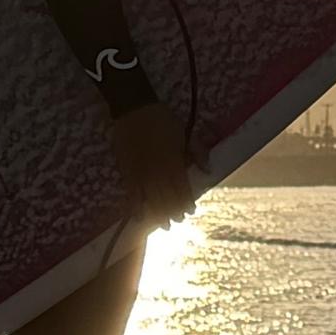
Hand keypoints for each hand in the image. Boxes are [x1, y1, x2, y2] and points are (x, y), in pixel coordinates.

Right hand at [107, 96, 197, 224]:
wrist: (134, 109)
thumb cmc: (163, 120)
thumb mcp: (184, 132)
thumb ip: (197, 151)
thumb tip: (209, 171)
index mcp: (173, 159)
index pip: (182, 187)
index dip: (186, 201)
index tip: (191, 212)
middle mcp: (157, 169)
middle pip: (167, 197)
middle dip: (173, 212)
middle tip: (178, 222)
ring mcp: (140, 171)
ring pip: (150, 198)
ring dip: (158, 213)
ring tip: (164, 225)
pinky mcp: (126, 171)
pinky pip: (131, 192)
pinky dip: (135, 206)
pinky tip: (140, 216)